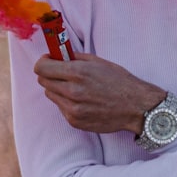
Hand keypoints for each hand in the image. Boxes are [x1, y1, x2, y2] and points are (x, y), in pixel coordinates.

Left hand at [33, 53, 164, 134]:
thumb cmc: (119, 81)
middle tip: (62, 73)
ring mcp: (72, 109)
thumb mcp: (98, 62)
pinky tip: (83, 100)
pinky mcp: (74, 121)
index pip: (41, 67)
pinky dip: (67, 102)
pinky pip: (61, 107)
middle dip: (50, 74)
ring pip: (50, 94)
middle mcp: (71, 92)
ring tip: (75, 87)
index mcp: (77, 73)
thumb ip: (74, 58)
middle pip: (43, 81)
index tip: (49, 60)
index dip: (44, 61)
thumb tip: (57, 55)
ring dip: (58, 88)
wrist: (135, 106)